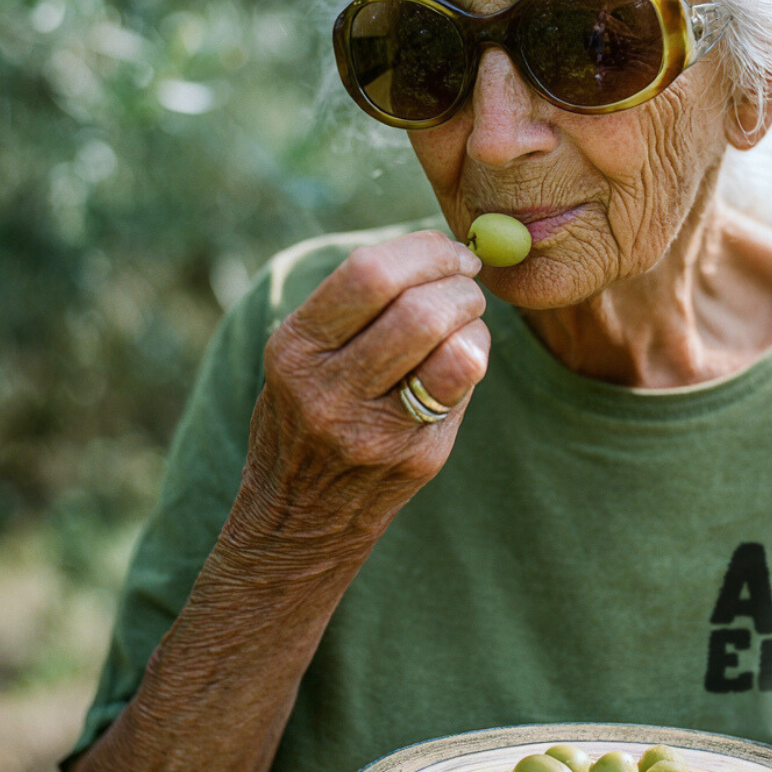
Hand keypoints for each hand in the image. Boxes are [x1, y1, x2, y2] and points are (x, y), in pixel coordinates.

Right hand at [239, 230, 489, 544]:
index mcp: (295, 349)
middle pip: (418, 309)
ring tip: (466, 314)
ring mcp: (375, 431)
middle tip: (465, 279)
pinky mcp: (418, 457)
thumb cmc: (305, 414)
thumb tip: (438, 251)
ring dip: (473, 316)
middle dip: (458, 281)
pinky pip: (464, 385)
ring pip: (451, 347)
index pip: (368, 275)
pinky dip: (476, 352)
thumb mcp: (302, 356)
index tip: (448, 250)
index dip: (424, 250)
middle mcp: (329, 391)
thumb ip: (358, 307)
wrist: (300, 521)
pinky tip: (466, 352)